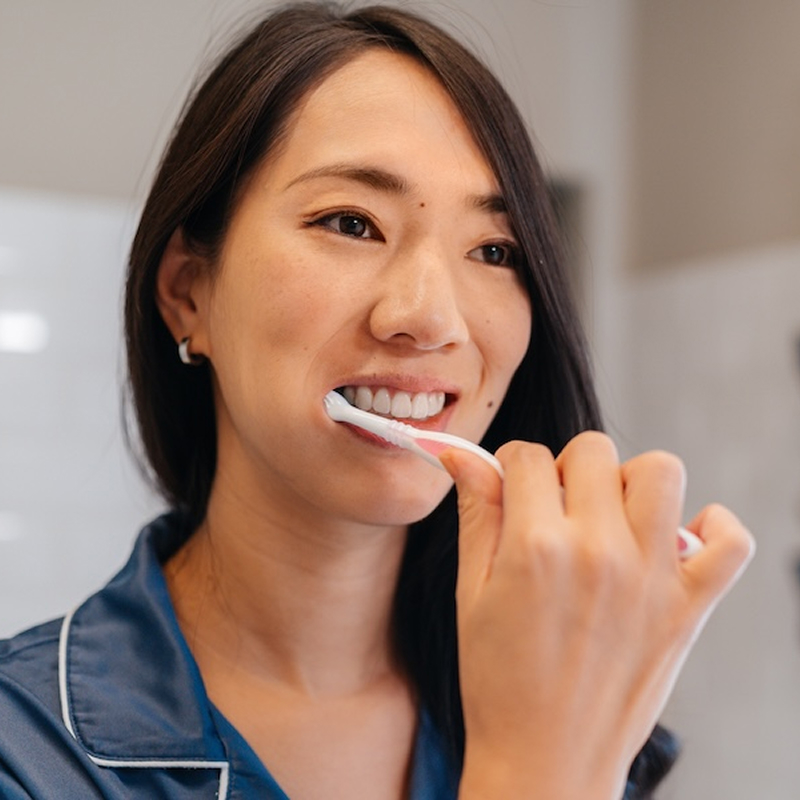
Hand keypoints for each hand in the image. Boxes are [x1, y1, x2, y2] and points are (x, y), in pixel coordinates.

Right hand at [442, 433, 753, 799]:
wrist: (544, 762)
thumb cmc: (499, 682)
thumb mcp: (472, 593)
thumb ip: (477, 516)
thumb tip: (465, 460)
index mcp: (536, 547)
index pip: (527, 457)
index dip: (511, 466)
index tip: (512, 486)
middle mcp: (598, 552)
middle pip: (592, 451)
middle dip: (566, 468)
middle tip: (557, 507)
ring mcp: (651, 579)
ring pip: (661, 472)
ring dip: (630, 482)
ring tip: (610, 518)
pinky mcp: (688, 608)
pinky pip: (730, 541)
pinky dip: (713, 527)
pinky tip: (675, 539)